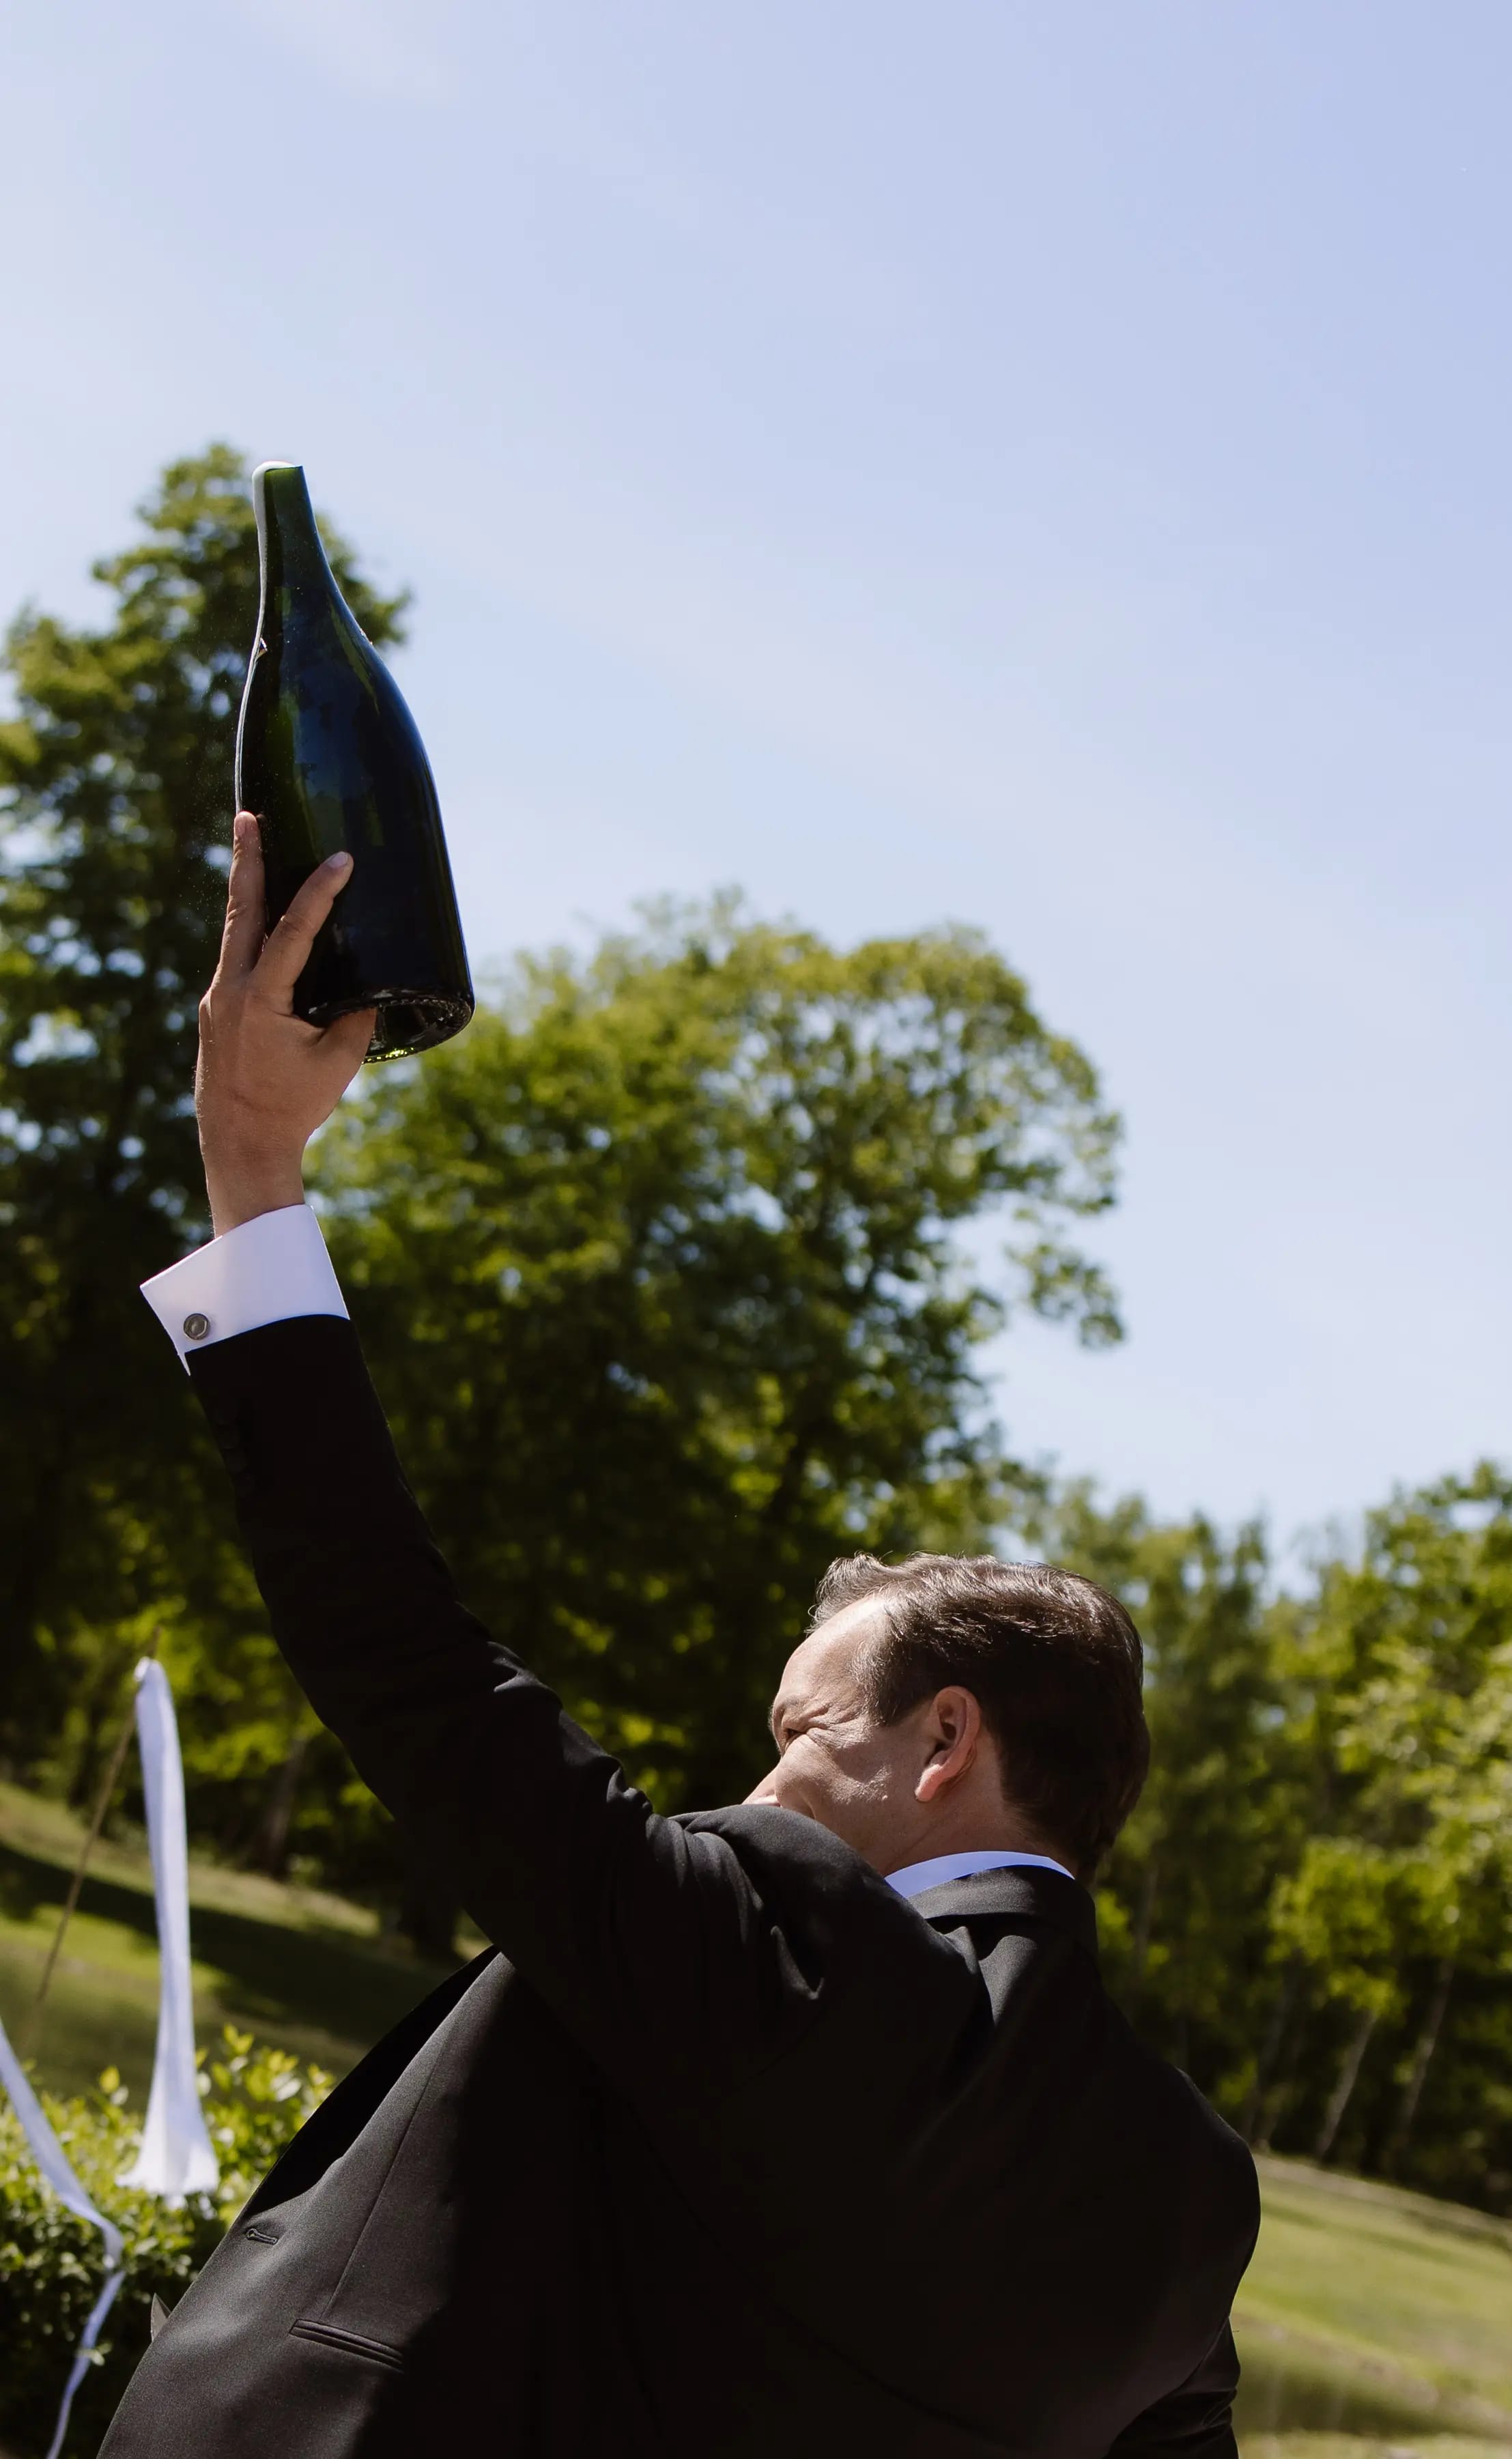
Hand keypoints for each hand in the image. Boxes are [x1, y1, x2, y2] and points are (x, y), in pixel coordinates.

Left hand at [196, 812, 376, 1235]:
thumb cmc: (293, 1107)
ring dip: (246, 885)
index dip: (318, 893)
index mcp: (259, 1001)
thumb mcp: (340, 1063)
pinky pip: (235, 954)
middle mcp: (228, 990)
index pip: (291, 932)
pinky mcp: (217, 1007)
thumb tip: (375, 982)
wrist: (239, 1144)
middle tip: (249, 815)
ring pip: (233, 929)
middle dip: (247, 859)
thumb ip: (357, 1017)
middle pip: (239, 910)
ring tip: (251, 842)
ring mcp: (216, 997)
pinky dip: (249, 926)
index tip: (340, 859)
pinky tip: (263, 911)